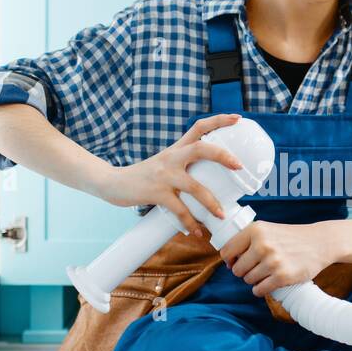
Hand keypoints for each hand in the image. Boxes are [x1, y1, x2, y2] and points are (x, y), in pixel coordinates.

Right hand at [99, 114, 245, 236]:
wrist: (112, 183)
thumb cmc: (143, 175)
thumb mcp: (164, 163)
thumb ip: (183, 165)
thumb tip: (210, 179)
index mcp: (176, 149)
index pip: (199, 127)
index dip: (219, 120)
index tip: (237, 118)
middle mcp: (171, 158)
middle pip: (200, 148)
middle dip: (222, 156)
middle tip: (239, 166)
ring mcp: (164, 176)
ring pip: (194, 186)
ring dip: (210, 202)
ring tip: (221, 214)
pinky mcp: (156, 194)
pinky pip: (179, 210)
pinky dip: (190, 222)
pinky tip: (196, 231)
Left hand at [217, 221, 336, 297]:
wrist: (320, 242)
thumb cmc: (291, 237)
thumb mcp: (267, 230)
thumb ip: (247, 241)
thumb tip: (228, 262)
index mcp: (255, 230)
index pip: (227, 252)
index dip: (230, 260)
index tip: (237, 262)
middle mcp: (262, 244)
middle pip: (237, 269)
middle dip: (244, 272)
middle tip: (257, 268)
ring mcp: (272, 261)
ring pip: (248, 280)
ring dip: (255, 280)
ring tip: (267, 273)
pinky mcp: (282, 276)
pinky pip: (259, 290)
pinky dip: (261, 290)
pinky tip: (269, 283)